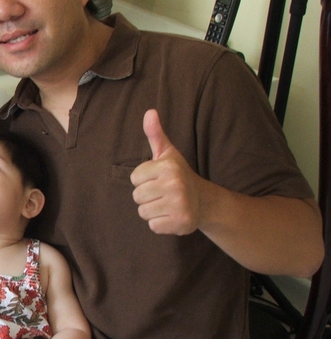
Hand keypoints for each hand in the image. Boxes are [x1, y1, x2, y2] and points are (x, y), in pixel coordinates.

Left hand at [130, 109, 204, 234]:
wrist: (205, 201)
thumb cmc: (178, 175)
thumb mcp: (168, 153)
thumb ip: (155, 134)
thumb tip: (149, 112)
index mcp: (168, 167)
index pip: (134, 178)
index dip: (143, 180)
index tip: (158, 179)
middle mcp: (175, 185)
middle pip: (137, 196)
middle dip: (147, 196)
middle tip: (163, 193)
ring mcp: (179, 205)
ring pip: (143, 212)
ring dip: (152, 210)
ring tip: (166, 204)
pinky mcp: (181, 223)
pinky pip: (153, 226)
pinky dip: (160, 224)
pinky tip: (171, 215)